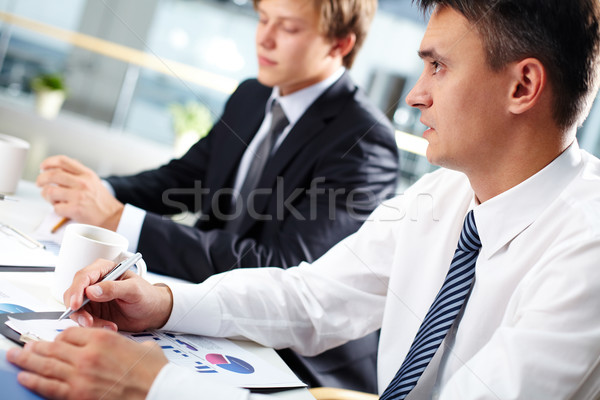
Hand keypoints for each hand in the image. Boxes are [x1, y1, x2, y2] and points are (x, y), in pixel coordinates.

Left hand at [6, 327, 167, 399]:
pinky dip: (34, 381)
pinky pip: (49, 386)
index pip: (70, 333)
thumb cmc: (153, 371)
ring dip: (27, 360)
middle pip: (53, 347)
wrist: (158, 390)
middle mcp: (87, 355)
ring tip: (16, 357)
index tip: (56, 339)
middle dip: (36, 346)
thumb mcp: (141, 345)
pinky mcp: (78, 395)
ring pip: (46, 365)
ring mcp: (80, 376)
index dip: (60, 336)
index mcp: (102, 338)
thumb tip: (126, 347)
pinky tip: (25, 377)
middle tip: (25, 346)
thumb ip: (125, 344)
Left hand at [36, 155, 123, 230]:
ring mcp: (79, 196)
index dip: (48, 162)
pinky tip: (63, 209)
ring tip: (52, 199)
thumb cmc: (101, 201)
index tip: (43, 167)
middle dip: (41, 179)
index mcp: (87, 174)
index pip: (63, 161)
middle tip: (39, 184)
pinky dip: (56, 209)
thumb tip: (58, 167)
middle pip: (52, 175)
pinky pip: (56, 208)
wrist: (113, 217)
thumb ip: (78, 173)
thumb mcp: (93, 181)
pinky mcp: (75, 209)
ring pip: (50, 192)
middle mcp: (83, 183)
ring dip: (47, 196)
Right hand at [65, 259, 172, 331]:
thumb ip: (114, 288)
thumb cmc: (147, 296)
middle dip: (77, 309)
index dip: (76, 291)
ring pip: (76, 309)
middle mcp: (94, 282)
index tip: (76, 305)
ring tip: (107, 326)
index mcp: (104, 269)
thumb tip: (91, 290)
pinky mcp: (93, 312)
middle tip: (87, 321)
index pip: (83, 277)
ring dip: (87, 320)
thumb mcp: (134, 290)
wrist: (152, 312)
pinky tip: (110, 327)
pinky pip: (85, 320)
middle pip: (73, 293)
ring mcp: (92, 298)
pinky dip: (94, 326)